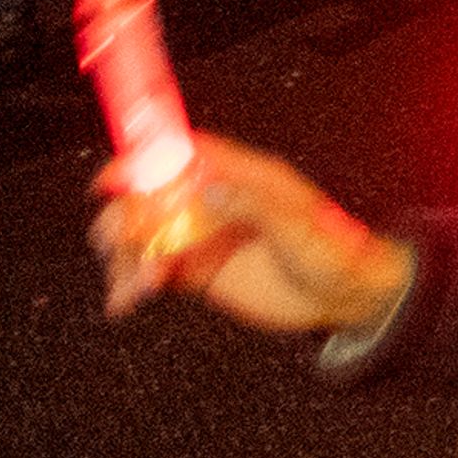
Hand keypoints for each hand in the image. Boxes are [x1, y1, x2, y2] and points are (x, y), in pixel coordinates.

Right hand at [91, 133, 412, 334]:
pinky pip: (152, 271)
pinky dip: (130, 284)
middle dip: (126, 216)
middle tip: (119, 241)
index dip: (144, 160)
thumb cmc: (334, 251)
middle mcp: (217, 203)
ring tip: (137, 286)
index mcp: (243, 178)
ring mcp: (205, 236)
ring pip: (145, 236)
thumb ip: (253, 205)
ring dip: (126, 257)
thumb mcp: (298, 225)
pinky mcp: (200, 270)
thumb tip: (208, 188)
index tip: (111, 180)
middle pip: (153, 196)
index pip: (185, 155)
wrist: (346, 298)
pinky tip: (123, 302)